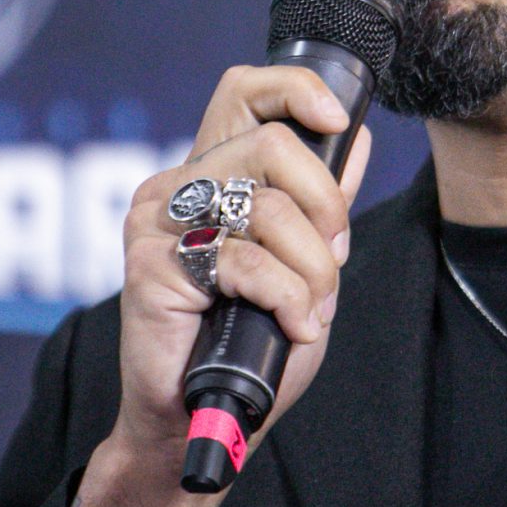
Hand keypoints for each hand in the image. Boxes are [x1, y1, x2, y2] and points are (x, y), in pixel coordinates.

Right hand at [112, 64, 370, 456]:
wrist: (205, 416)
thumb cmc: (250, 342)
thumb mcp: (303, 263)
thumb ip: (319, 204)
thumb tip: (355, 139)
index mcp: (210, 174)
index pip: (243, 92)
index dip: (296, 90)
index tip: (337, 118)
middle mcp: (177, 185)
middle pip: (273, 145)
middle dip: (326, 208)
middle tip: (333, 261)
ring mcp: (156, 222)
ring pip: (268, 207)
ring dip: (312, 269)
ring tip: (310, 309)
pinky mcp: (150, 265)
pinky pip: (245, 262)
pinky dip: (287, 299)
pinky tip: (292, 327)